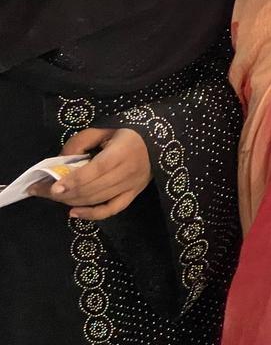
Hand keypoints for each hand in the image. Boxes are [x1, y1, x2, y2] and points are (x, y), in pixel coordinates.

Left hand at [31, 128, 151, 219]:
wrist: (156, 142)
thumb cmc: (127, 133)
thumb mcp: (103, 129)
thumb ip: (81, 142)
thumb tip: (61, 161)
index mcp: (123, 151)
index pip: (97, 169)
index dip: (75, 180)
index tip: (53, 187)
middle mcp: (128, 171)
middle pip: (93, 188)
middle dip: (63, 193)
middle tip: (41, 191)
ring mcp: (131, 186)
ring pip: (97, 199)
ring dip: (72, 201)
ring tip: (53, 197)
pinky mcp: (133, 194)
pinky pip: (111, 209)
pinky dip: (92, 214)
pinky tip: (74, 213)